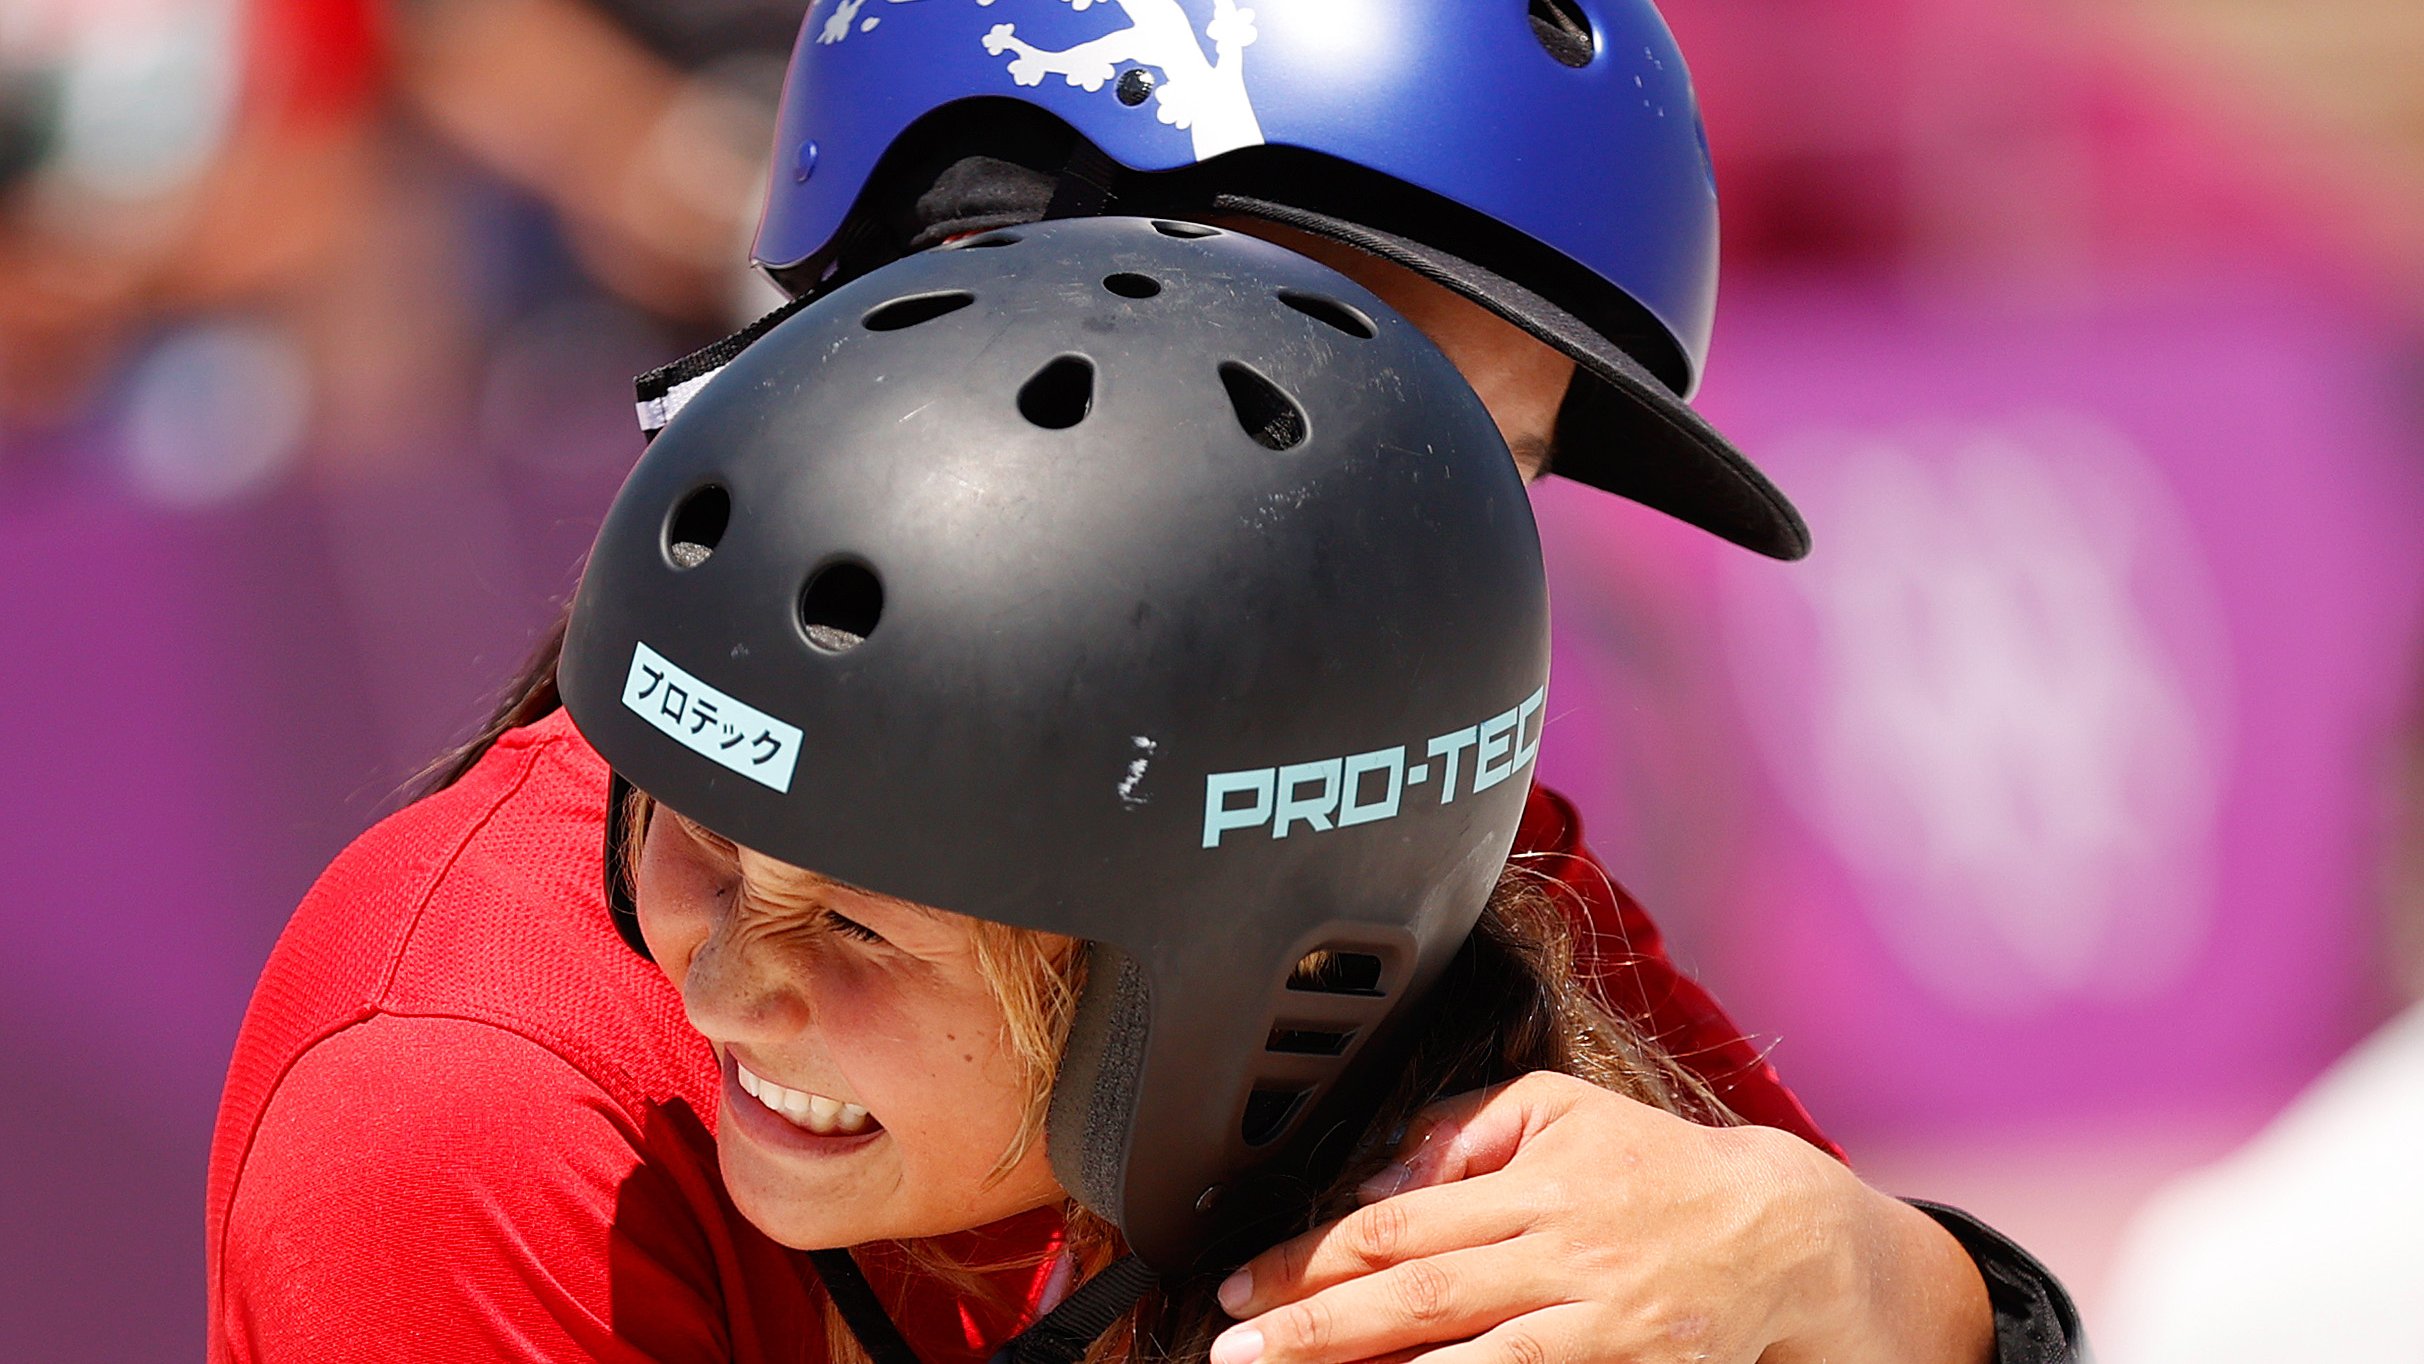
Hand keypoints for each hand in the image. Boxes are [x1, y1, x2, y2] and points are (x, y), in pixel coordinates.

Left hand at [1208, 1072, 1991, 1363]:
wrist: (1787, 1239)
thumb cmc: (1658, 1170)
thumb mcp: (1561, 1111)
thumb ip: (1462, 1131)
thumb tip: (1375, 1179)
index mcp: (1536, 1183)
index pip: (1397, 1225)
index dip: (1310, 1258)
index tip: (1240, 1284)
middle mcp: (1562, 1257)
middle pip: (1415, 1299)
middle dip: (1313, 1330)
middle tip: (1232, 1352)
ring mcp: (1597, 1327)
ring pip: (1467, 1363)